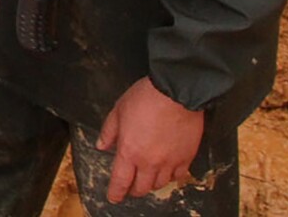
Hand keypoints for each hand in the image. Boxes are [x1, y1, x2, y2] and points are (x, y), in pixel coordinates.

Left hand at [97, 78, 203, 201]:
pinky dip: (171, 176)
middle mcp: (149, 161)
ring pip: (159, 184)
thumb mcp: (118, 110)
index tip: (114, 196)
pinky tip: (168, 170)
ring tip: (148, 177)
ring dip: (152, 183)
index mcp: (129, 151)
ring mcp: (169, 161)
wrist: (177, 91)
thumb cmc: (147, 97)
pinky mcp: (186, 157)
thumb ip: (109, 131)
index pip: (120, 182)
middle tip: (131, 185)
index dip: (116, 193)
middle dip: (133, 189)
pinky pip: (178, 176)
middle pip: (141, 188)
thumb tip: (102, 145)